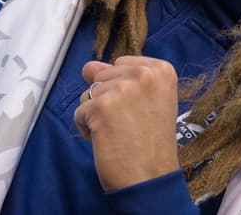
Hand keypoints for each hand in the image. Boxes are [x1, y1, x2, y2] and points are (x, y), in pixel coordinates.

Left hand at [75, 57, 181, 191]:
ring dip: (96, 114)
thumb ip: (121, 79)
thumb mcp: (148, 103)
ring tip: (118, 132)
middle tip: (128, 123)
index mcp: (161, 70)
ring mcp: (123, 88)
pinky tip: (106, 140)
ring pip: (89, 92)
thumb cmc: (151, 145)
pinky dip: (86, 128)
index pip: (122, 63)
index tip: (137, 109)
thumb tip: (88, 66)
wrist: (150, 178)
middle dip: (107, 98)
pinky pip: (79, 112)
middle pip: (103, 75)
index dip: (122, 88)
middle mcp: (144, 74)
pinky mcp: (101, 106)